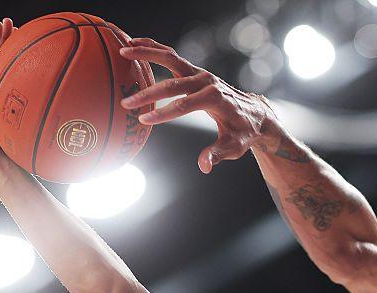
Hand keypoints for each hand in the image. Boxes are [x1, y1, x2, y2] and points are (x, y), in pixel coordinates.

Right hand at [118, 38, 278, 173]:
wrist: (255, 114)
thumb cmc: (243, 132)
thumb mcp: (234, 147)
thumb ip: (218, 154)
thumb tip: (204, 165)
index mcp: (216, 99)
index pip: (185, 106)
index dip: (164, 114)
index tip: (144, 120)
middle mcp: (207, 82)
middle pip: (173, 84)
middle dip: (148, 94)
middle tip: (127, 103)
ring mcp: (200, 73)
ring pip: (170, 58)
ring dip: (146, 53)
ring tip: (122, 51)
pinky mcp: (194, 70)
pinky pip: (171, 55)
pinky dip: (152, 47)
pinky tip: (133, 43)